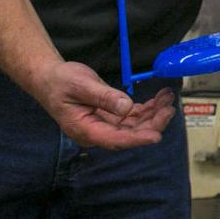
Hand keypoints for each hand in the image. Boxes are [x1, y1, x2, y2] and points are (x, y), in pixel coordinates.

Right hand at [36, 61, 176, 149]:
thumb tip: (126, 107)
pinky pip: (133, 116)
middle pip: (130, 134)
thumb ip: (103, 97)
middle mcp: (98, 132)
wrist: (50, 78)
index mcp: (86, 131)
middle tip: (169, 108)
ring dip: (153, 114)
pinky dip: (147, 108)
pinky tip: (160, 98)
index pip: (116, 140)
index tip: (156, 135)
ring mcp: (105, 125)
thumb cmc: (60, 82)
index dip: (138, 139)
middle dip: (152, 123)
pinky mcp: (111, 115)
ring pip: (134, 125)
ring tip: (168, 99)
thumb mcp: (81, 85)